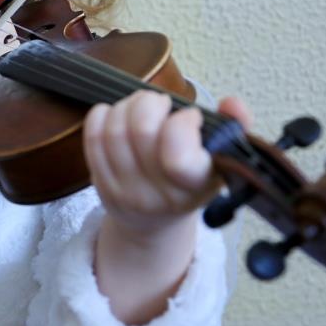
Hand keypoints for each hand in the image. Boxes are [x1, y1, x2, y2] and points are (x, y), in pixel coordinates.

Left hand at [83, 90, 251, 234]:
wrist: (155, 222)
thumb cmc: (191, 182)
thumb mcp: (221, 159)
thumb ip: (233, 127)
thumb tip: (233, 104)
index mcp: (195, 186)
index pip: (177, 156)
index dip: (181, 124)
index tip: (189, 116)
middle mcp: (159, 194)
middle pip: (141, 131)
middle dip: (149, 103)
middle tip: (160, 103)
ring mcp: (126, 191)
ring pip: (114, 131)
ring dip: (126, 106)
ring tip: (140, 107)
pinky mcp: (100, 183)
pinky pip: (92, 139)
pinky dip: (101, 115)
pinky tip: (115, 113)